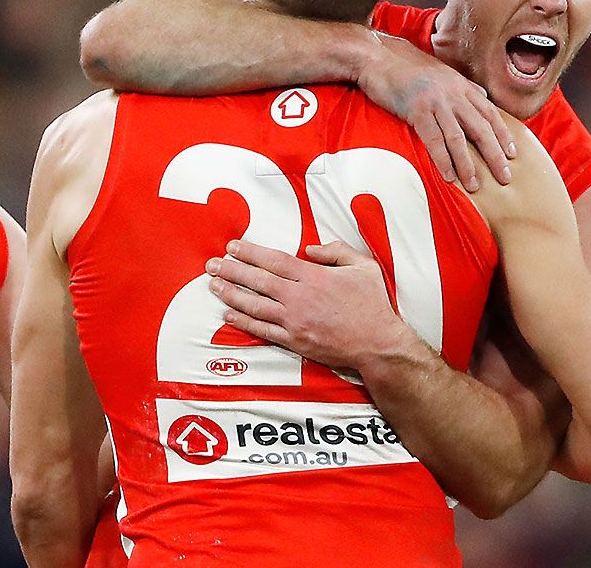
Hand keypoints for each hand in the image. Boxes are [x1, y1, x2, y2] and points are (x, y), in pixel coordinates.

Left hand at [206, 239, 417, 371]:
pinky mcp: (294, 341)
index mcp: (314, 277)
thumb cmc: (373, 305)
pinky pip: (263, 330)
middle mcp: (300, 297)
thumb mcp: (363, 267)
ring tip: (214, 285)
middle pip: (258, 281)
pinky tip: (229, 314)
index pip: (274, 260)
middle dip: (232, 270)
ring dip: (231, 294)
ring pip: (255, 305)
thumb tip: (310, 249)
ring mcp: (295, 321)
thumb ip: (336, 251)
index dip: (250, 253)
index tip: (232, 246)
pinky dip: (243, 322)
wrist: (378, 344)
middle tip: (212, 264)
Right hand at [358, 33, 514, 190]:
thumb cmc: (406, 68)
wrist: (378, 57)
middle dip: (494, 156)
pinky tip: (448, 175)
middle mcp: (453, 94)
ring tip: (474, 185)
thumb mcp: (440, 74)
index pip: (490, 113)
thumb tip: (482, 97)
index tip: (512, 154)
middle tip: (504, 177)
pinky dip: (443, 160)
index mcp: (461, 86)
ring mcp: (436, 101)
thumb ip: (462, 87)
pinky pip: (434, 140)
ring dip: (468, 165)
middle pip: (481, 128)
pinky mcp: (417, 110)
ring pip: (459, 138)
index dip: (503, 135)